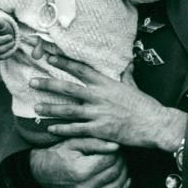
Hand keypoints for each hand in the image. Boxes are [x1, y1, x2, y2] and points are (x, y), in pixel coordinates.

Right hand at [29, 137, 129, 187]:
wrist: (40, 171)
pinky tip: (124, 181)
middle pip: (114, 173)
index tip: (115, 145)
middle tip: (120, 154)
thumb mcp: (74, 141)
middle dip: (121, 161)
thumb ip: (96, 143)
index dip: (116, 151)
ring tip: (120, 164)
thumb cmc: (57, 152)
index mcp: (80, 171)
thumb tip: (117, 146)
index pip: (110, 160)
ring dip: (123, 174)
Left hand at [30, 51, 186, 150]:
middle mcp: (98, 97)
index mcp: (106, 83)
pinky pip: (76, 130)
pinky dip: (62, 129)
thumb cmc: (145, 105)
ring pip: (68, 110)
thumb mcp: (134, 86)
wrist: (155, 124)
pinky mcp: (99, 130)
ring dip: (50, 109)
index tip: (49, 57)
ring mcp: (98, 114)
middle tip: (32, 82)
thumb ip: (126, 75)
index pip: (80, 69)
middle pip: (68, 88)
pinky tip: (51, 129)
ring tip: (36, 108)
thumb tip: (127, 63)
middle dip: (48, 84)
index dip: (63, 63)